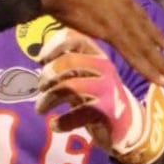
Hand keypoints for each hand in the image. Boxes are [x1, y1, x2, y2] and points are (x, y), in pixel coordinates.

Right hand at [21, 0, 163, 84]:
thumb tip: (88, 4)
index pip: (139, 15)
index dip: (152, 31)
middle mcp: (124, 5)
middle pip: (145, 31)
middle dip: (159, 49)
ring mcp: (119, 19)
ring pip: (142, 45)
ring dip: (156, 64)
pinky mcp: (112, 32)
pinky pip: (132, 52)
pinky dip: (144, 66)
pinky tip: (154, 77)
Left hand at [34, 30, 163, 163]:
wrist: (123, 125)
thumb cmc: (96, 96)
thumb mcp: (84, 76)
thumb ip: (67, 65)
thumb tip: (41, 58)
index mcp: (97, 55)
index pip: (76, 39)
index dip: (54, 46)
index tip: (41, 59)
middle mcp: (104, 68)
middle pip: (70, 61)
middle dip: (49, 74)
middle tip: (41, 87)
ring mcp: (107, 89)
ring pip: (70, 86)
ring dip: (48, 98)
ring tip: (40, 109)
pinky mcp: (107, 111)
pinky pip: (78, 113)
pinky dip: (61, 121)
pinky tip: (54, 125)